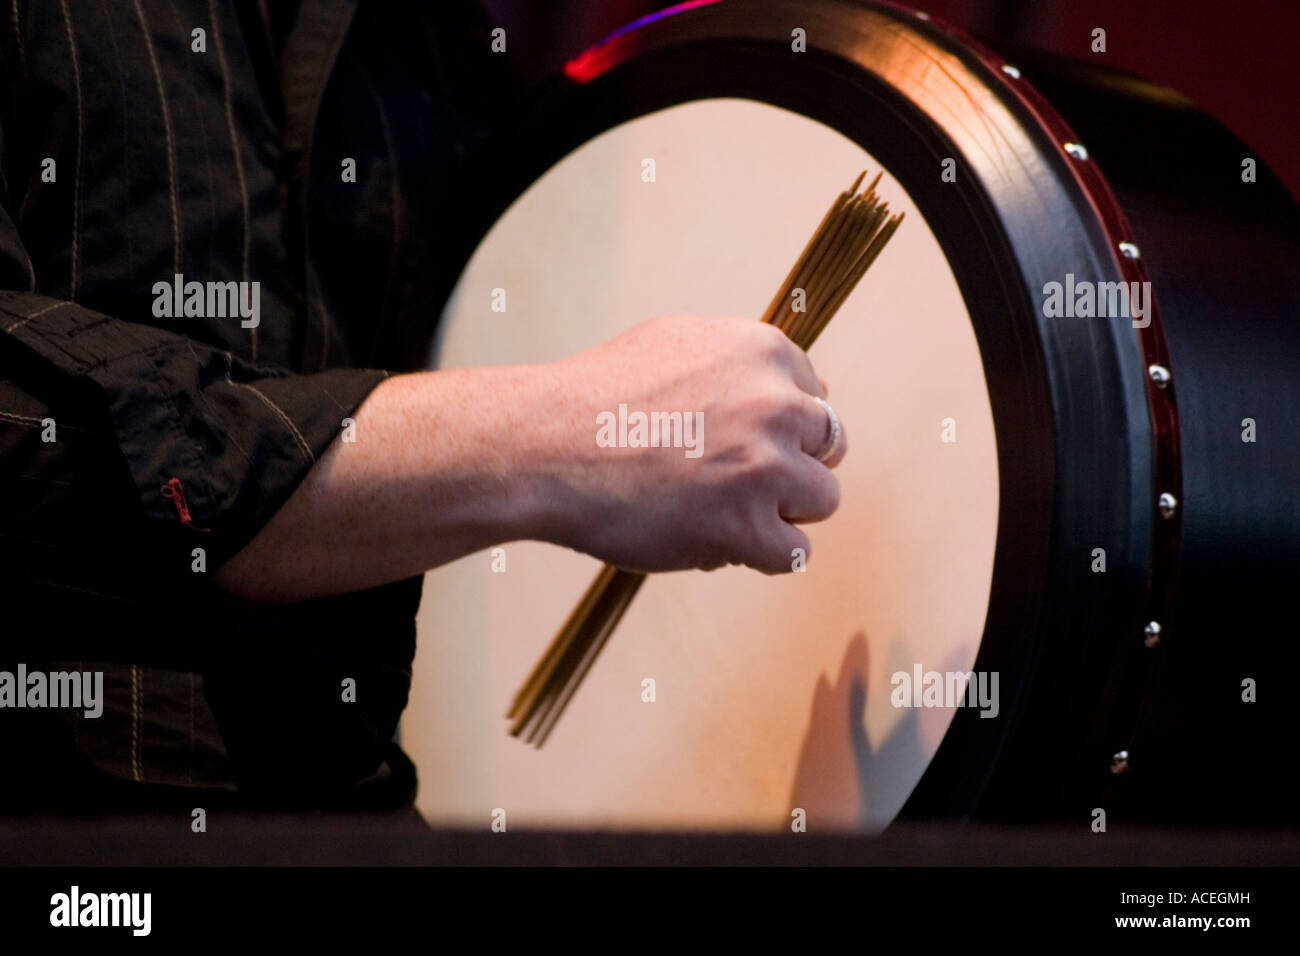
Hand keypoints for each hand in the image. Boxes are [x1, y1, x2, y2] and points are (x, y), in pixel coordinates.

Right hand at [533, 314, 845, 573]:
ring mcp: (765, 467)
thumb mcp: (674, 343)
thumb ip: (740, 363)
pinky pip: (794, 553)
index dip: (780, 429)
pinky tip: (717, 542)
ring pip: (820, 501)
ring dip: (780, 512)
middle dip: (789, 466)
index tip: (741, 444)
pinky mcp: (746, 526)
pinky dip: (761, 555)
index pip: (814, 397)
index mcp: (763, 351)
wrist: (543, 447)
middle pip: (828, 447)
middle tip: (732, 480)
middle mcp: (776, 404)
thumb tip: (801, 387)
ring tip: (722, 511)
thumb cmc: (596, 398)